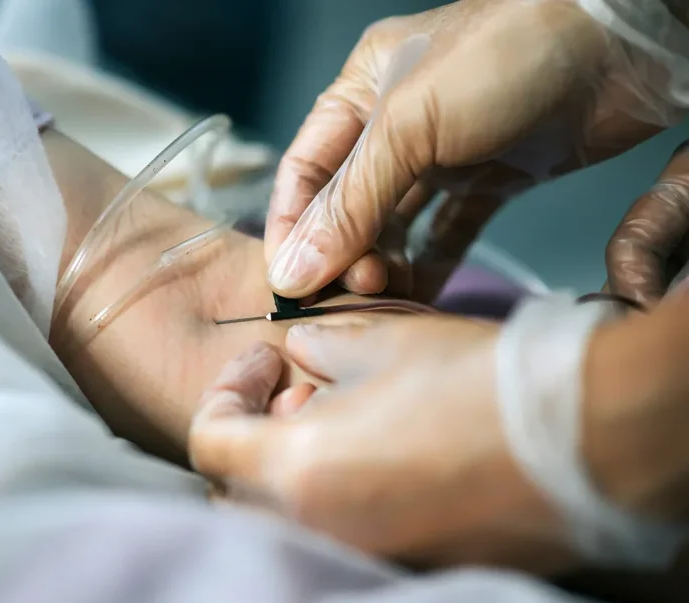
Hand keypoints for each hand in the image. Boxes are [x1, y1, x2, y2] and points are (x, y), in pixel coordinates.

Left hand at [188, 320, 575, 573]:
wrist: (586, 438)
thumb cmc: (479, 383)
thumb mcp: (378, 340)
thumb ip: (314, 347)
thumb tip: (297, 356)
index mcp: (299, 471)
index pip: (208, 440)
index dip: (226, 391)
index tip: (266, 363)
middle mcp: (319, 527)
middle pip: (235, 489)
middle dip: (251, 437)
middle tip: (295, 393)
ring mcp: (364, 553)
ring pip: (283, 516)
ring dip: (290, 469)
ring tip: (342, 418)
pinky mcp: (407, 562)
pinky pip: (339, 534)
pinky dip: (334, 498)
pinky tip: (380, 453)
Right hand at [265, 0, 674, 301]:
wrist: (623, 48)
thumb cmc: (508, 56)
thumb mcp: (410, 125)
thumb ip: (351, 202)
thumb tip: (294, 268)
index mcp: (360, 91)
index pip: (304, 172)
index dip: (291, 228)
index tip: (289, 284)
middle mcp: (395, 124)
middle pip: (346, 205)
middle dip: (342, 252)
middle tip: (354, 288)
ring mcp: (443, 153)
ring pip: (394, 224)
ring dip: (383, 263)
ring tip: (384, 291)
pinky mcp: (489, 178)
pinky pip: (446, 231)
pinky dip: (430, 264)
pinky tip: (418, 295)